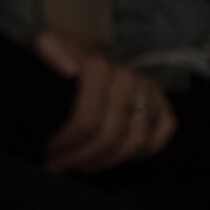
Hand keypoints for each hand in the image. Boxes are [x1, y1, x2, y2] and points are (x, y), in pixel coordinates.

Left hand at [34, 31, 176, 173]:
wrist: (85, 51)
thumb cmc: (63, 56)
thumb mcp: (46, 44)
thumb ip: (49, 48)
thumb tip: (69, 70)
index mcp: (100, 66)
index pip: (88, 119)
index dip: (68, 141)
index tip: (50, 151)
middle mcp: (128, 78)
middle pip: (110, 134)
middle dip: (82, 156)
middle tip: (60, 165)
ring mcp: (148, 92)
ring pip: (136, 141)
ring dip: (107, 161)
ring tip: (82, 165)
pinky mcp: (162, 106)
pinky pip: (158, 139)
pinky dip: (138, 155)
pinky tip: (111, 159)